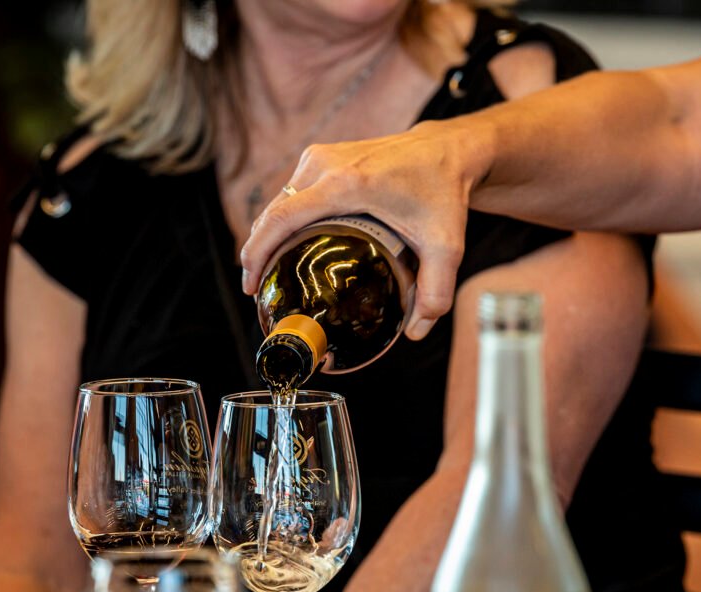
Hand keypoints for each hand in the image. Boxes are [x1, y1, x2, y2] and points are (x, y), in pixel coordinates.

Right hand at [240, 119, 488, 340]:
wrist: (448, 150)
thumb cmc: (444, 192)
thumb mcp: (446, 247)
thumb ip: (435, 293)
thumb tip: (415, 332)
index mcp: (347, 184)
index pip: (282, 218)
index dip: (257, 252)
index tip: (251, 284)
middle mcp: (325, 164)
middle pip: (273, 213)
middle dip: (257, 252)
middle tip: (258, 290)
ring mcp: (321, 156)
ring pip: (279, 202)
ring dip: (269, 236)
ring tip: (269, 272)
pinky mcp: (322, 156)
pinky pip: (291, 192)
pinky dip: (283, 219)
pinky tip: (287, 246)